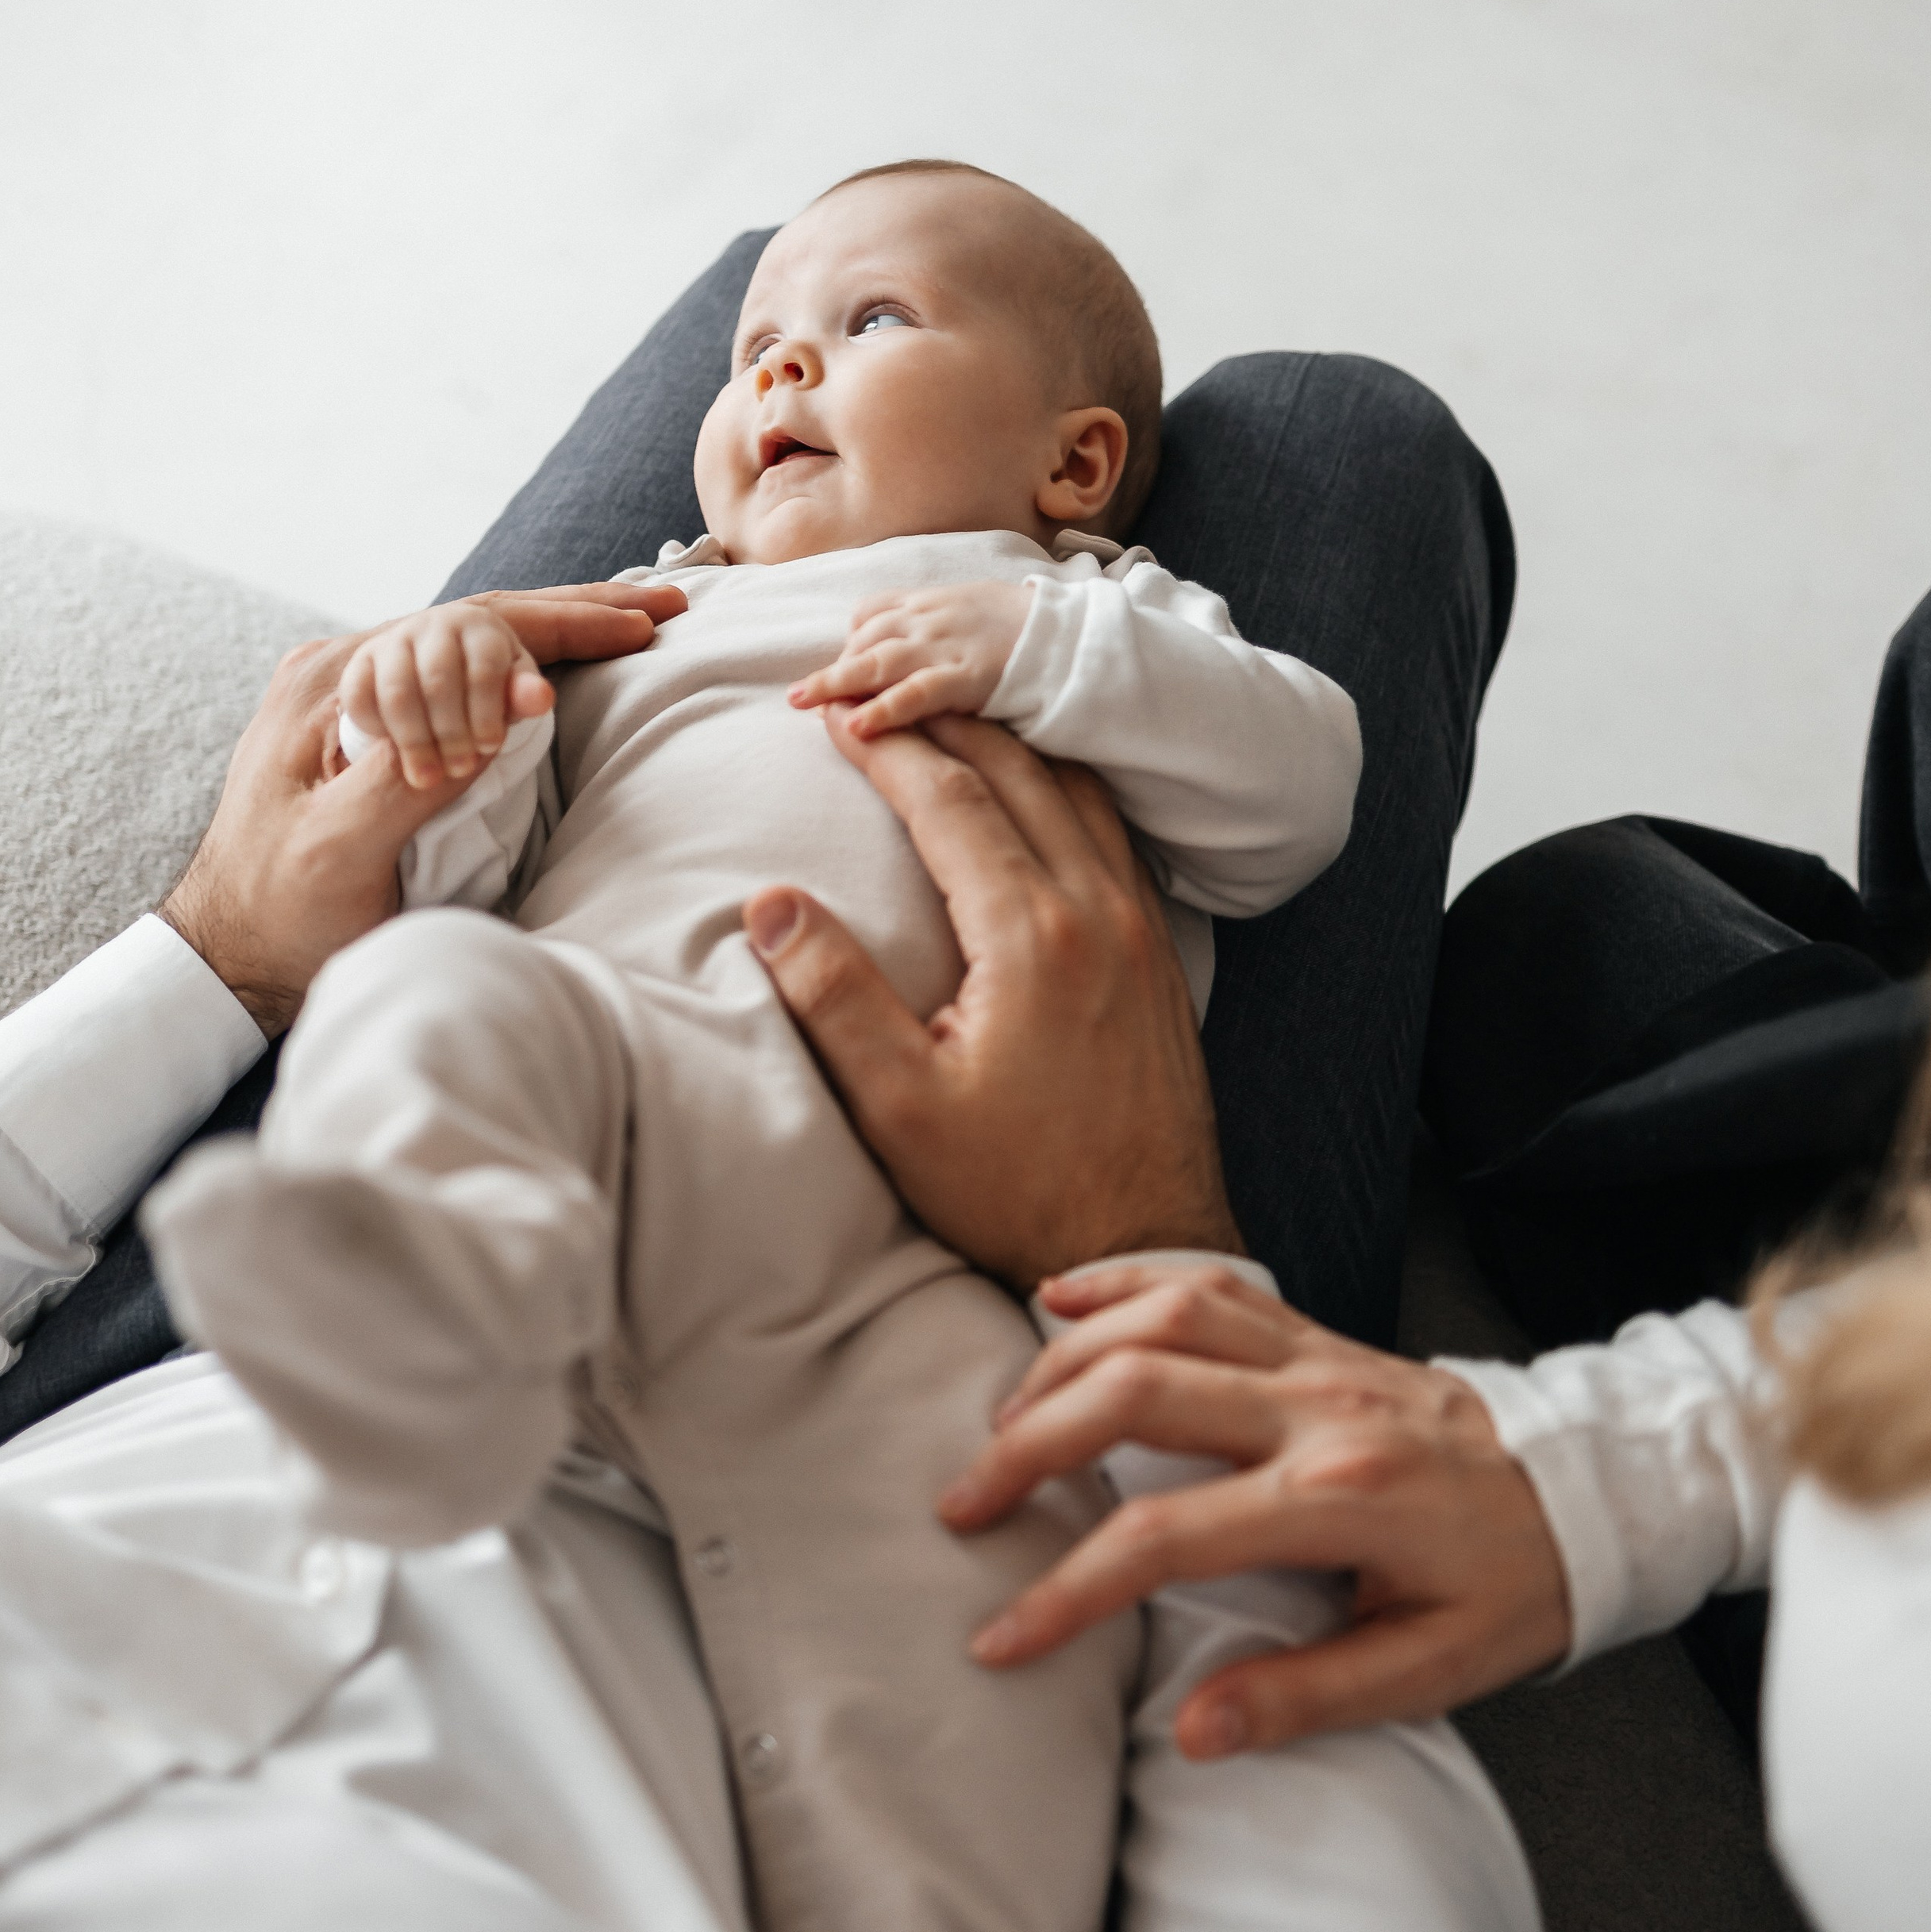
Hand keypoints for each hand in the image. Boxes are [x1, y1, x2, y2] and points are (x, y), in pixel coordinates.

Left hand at [159, 589, 681, 1034]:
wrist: (231, 954)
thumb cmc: (278, 911)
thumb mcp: (336, 849)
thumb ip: (409, 776)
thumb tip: (506, 713)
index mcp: (334, 685)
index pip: (464, 627)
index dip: (557, 633)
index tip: (635, 640)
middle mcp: (344, 672)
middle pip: (475, 619)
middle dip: (575, 612)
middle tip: (662, 606)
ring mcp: (356, 697)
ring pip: (469, 640)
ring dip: (555, 630)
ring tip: (631, 620)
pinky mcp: (369, 732)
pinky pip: (455, 675)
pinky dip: (521, 663)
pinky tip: (562, 661)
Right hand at [746, 712, 1240, 1288]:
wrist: (1144, 1243)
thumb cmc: (1015, 1190)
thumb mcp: (900, 1108)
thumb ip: (834, 998)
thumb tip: (771, 904)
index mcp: (1029, 934)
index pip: (948, 797)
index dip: (883, 746)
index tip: (831, 713)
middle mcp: (1097, 910)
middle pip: (1016, 769)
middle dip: (941, 715)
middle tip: (878, 688)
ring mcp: (1140, 927)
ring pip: (1075, 789)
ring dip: (1008, 738)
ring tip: (948, 710)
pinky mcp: (1159, 952)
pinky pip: (1111, 831)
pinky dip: (1063, 783)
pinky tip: (1035, 784)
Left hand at [787, 581, 1029, 737]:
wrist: (1074, 633)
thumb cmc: (1027, 628)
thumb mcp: (974, 612)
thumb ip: (938, 627)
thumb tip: (908, 649)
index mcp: (932, 602)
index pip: (873, 614)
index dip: (853, 643)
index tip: (843, 670)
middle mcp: (930, 618)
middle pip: (866, 638)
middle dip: (832, 668)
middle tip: (797, 696)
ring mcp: (946, 645)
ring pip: (878, 662)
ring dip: (836, 683)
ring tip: (803, 703)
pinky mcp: (967, 675)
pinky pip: (917, 693)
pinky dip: (885, 709)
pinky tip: (858, 726)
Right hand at [937, 1258, 1572, 1755]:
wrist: (1597, 1488)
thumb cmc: (1516, 1585)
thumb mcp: (1436, 1668)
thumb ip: (1311, 1696)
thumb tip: (1195, 1730)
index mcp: (1342, 1499)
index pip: (1166, 1539)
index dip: (1069, 1592)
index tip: (1000, 1639)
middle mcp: (1319, 1409)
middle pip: (1137, 1394)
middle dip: (1029, 1446)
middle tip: (963, 1505)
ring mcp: (1319, 1357)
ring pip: (1163, 1318)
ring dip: (1063, 1360)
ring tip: (1001, 1422)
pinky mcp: (1320, 1332)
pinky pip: (1211, 1282)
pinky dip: (1128, 1279)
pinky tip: (1061, 1297)